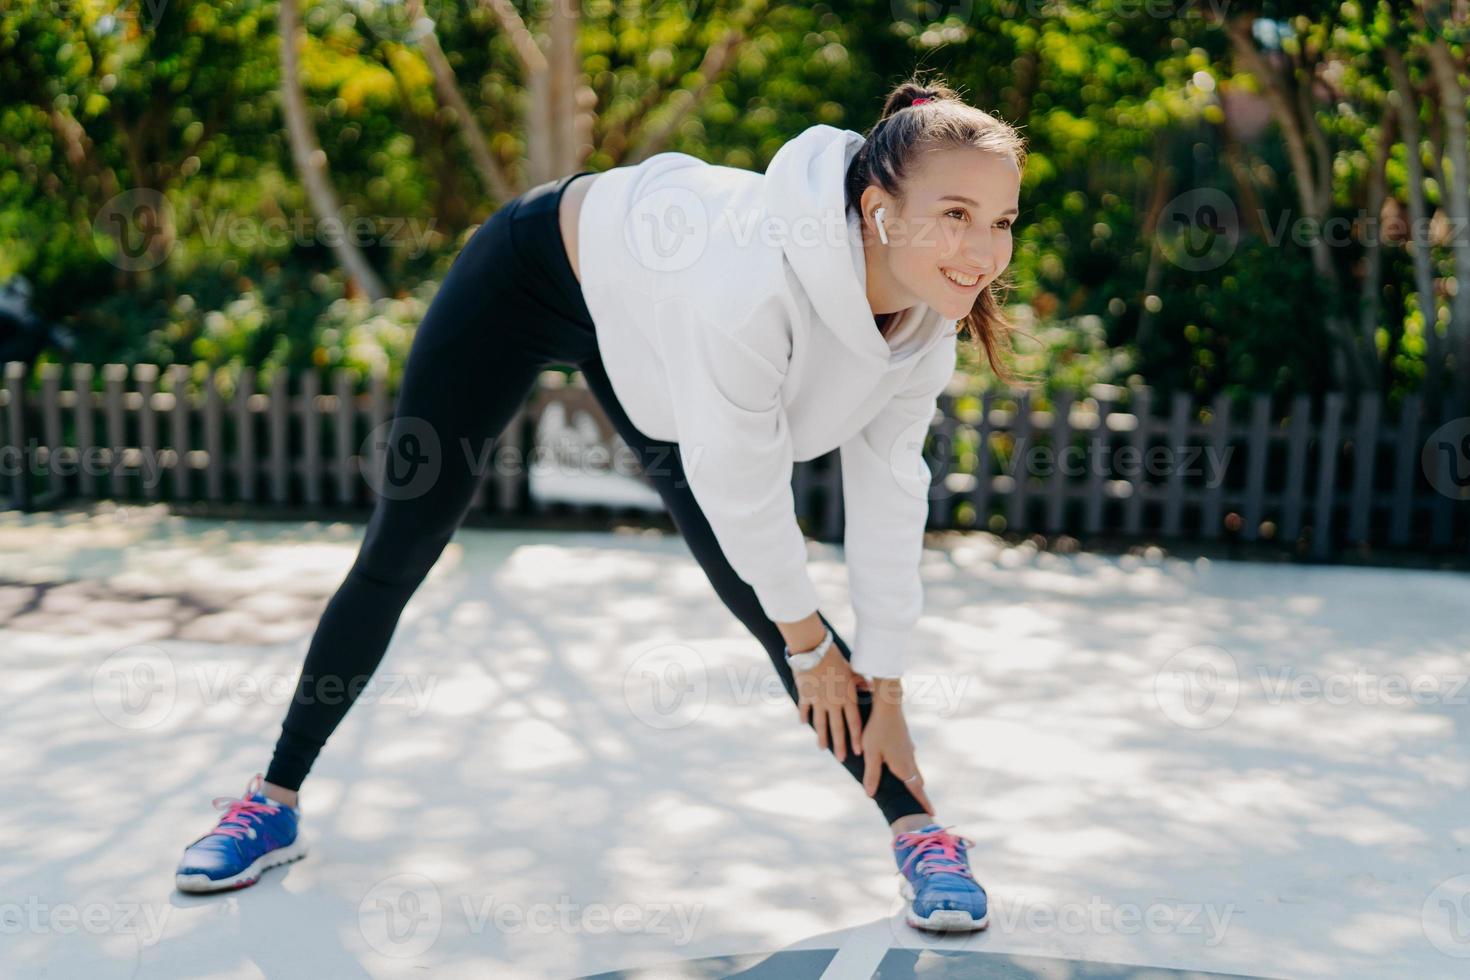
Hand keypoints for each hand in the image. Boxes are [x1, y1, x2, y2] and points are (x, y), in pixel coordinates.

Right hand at [792, 645, 864, 762]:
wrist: (813, 650)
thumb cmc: (835, 657)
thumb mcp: (851, 669)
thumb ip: (860, 682)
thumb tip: (870, 688)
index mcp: (847, 696)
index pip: (854, 722)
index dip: (856, 737)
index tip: (858, 752)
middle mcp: (834, 702)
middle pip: (838, 727)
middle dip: (840, 745)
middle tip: (841, 759)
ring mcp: (818, 700)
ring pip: (821, 723)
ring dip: (822, 737)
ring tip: (822, 748)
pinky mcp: (805, 695)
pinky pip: (805, 709)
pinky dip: (804, 716)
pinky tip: (804, 724)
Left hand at [861, 701, 933, 815]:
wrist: (888, 705)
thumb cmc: (877, 730)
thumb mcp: (871, 753)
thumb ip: (872, 774)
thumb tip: (871, 794)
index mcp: (903, 767)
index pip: (916, 790)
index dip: (923, 803)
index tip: (933, 815)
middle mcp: (910, 760)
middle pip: (917, 782)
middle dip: (920, 795)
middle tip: (923, 808)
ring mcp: (909, 750)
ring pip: (914, 770)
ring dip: (915, 781)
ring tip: (913, 791)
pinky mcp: (906, 742)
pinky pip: (910, 760)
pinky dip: (909, 769)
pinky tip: (902, 766)